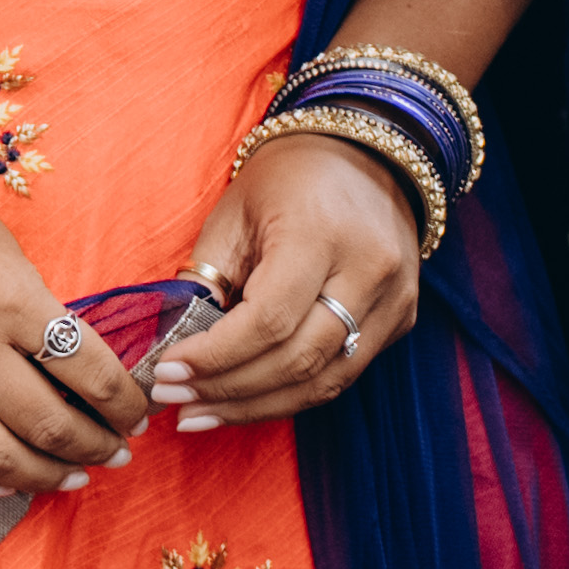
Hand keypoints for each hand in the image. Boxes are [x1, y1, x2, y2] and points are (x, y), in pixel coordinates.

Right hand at [0, 188, 145, 499]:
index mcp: (8, 297)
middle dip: (96, 447)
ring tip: (72, 477)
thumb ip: (41, 312)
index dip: (126, 403)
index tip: (136, 414)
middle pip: (50, 425)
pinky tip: (3, 484)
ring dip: (46, 476)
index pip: (90, 371)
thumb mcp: (4, 252)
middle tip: (115, 452)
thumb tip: (83, 376)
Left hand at [150, 135, 424, 431]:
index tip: (166, 373)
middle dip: (229, 390)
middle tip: (175, 403)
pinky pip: (342, 373)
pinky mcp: (402, 320)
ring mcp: (394, 301)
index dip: (215, 357)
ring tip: (199, 415)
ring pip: (324, 381)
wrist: (367, 153)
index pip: (268, 321)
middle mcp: (368, 273)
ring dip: (256, 407)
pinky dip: (291, 394)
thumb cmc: (287, 178)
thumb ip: (209, 277)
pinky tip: (245, 402)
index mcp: (321, 235)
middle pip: (297, 360)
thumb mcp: (235, 212)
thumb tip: (177, 343)